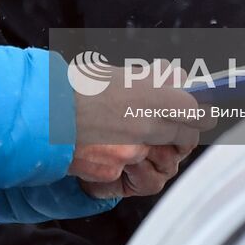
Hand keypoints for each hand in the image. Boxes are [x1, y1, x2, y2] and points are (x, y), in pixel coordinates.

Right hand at [68, 63, 210, 188]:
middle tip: (176, 130)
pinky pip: (131, 171)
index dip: (201, 114)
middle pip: (185, 137)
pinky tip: (108, 149)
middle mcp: (146, 124)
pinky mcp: (115, 170)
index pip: (196, 110)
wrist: (43, 112)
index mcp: (151, 95)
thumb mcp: (118, 73)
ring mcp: (132, 151)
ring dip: (155, 152)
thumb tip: (178, 79)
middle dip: (183, 136)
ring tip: (136, 140)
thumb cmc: (77, 88)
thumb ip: (153, 79)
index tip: (201, 113)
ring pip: (160, 159)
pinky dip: (124, 163)